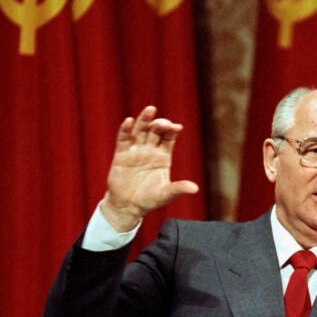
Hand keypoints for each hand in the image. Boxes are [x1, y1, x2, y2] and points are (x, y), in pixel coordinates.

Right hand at [99, 106, 198, 231]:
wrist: (128, 206)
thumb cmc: (149, 200)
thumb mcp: (165, 195)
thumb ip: (178, 189)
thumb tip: (195, 189)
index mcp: (163, 156)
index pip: (168, 138)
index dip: (172, 130)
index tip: (176, 127)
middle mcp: (149, 150)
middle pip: (155, 131)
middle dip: (160, 124)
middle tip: (163, 123)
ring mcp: (135, 151)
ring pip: (140, 130)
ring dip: (144, 120)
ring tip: (150, 109)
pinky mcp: (121, 155)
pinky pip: (124, 139)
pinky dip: (125, 130)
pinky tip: (128, 121)